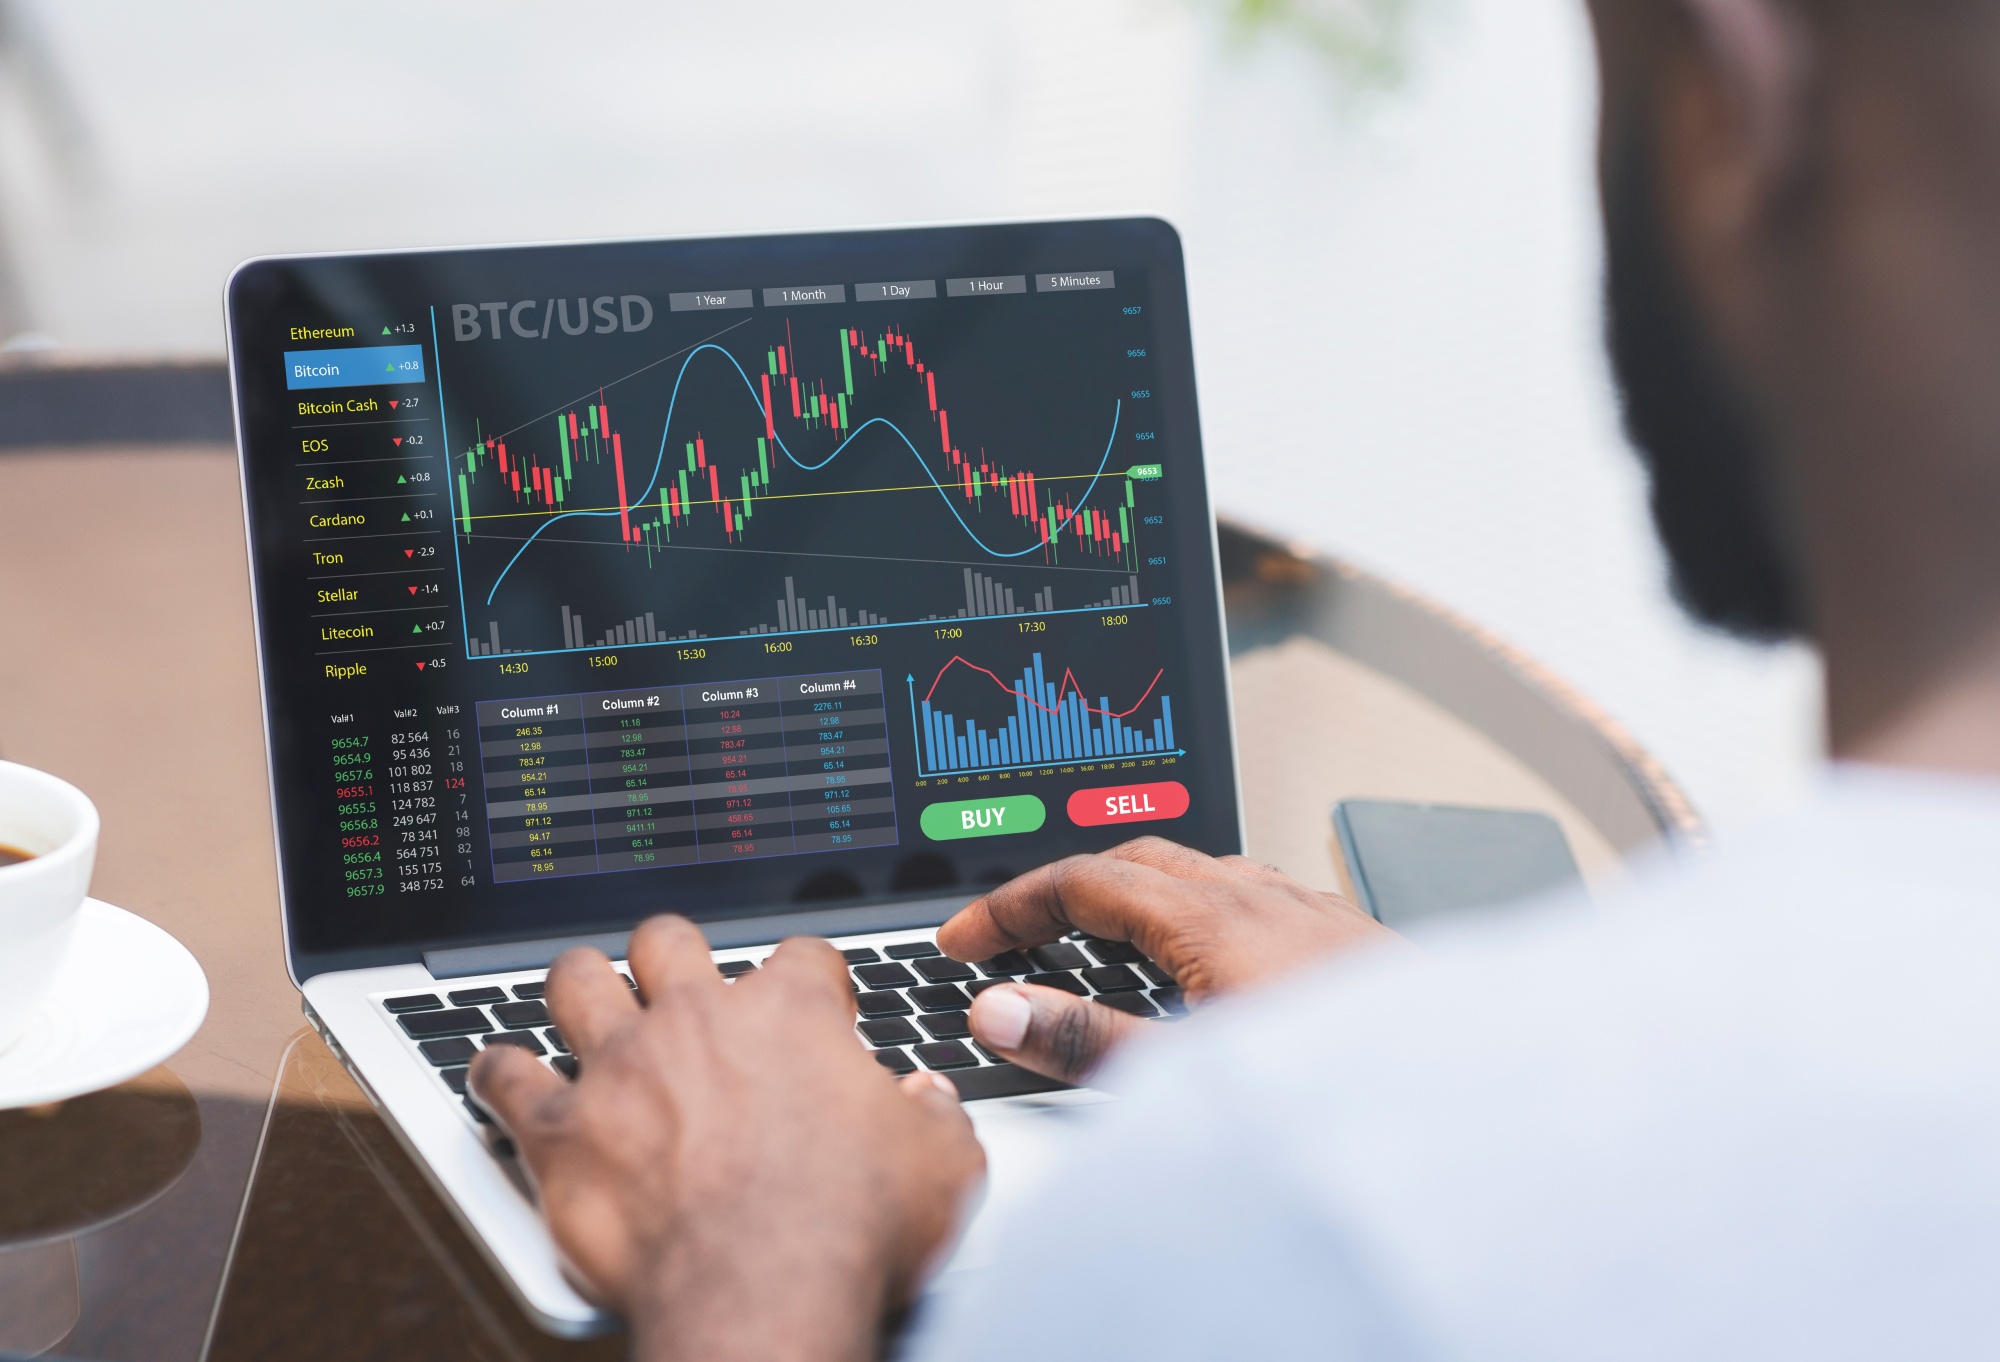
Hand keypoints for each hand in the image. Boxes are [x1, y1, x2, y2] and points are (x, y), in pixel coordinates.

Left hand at [469, 916, 984, 1361]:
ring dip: (579, 983)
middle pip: (669, 942)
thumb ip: (934, 1119)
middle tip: (679, 980)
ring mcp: (622, 1068)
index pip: (800, 957)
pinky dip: (497, 1071)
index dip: (809, 977)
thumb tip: (929, 1105)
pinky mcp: (561, 1130)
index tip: (813, 1003)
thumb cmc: (847, 1228)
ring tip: (582, 989)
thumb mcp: (940, 1166)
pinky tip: (496, 1070)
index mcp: (790, 1016)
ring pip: (578, 981)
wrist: (762, 1289)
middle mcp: (697, 1022)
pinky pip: (506, 1076)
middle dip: (673, 954)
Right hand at [939, 836, 1394, 1083]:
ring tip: (1097, 940)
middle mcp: (1260, 895)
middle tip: (1014, 932)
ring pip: (1198, 873)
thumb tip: (999, 1011)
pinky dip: (1195, 909)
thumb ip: (1085, 1041)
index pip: (1082, 882)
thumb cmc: (1343, 1088)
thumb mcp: (1189, 1072)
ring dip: (1132, 894)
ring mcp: (1307, 909)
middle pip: (1135, 861)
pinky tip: (1205, 957)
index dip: (1010, 908)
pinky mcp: (1342, 935)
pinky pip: (1250, 894)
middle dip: (1064, 888)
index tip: (964, 940)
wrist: (1466, 1098)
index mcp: (1211, 916)